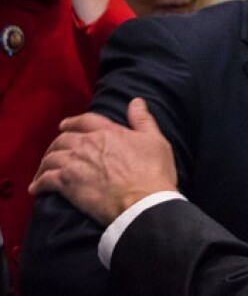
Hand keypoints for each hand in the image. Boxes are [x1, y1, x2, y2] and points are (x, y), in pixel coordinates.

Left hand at [29, 98, 177, 226]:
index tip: (65, 125)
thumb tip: (136, 101)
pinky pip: (45, 180)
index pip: (85, 120)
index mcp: (108, 132)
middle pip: (63, 139)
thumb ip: (143, 120)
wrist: (143, 202)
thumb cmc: (153, 172)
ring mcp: (74, 164)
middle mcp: (87, 144)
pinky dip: (38, 183)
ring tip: (44, 170)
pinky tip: (36, 188)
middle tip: (55, 150)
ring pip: (50, 158)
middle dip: (56, 143)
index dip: (73, 122)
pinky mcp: (67, 184)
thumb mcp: (155, 141)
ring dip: (45, 162)